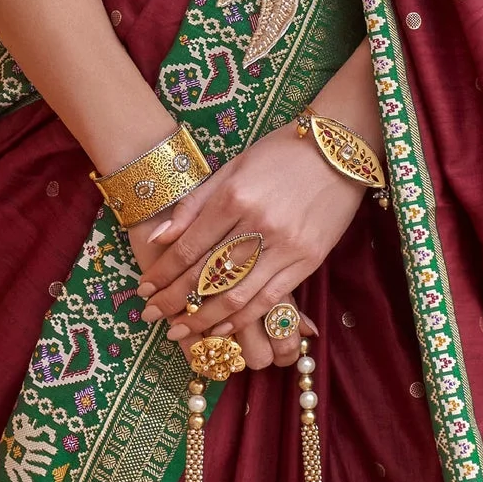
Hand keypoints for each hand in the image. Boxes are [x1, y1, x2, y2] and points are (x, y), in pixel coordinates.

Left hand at [131, 124, 360, 366]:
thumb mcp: (232, 168)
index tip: (143, 291)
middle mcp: (257, 225)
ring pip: (234, 296)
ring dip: (202, 319)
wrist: (339, 149)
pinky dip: (241, 318)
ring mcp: (284, 247)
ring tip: (180, 331)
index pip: (188, 248)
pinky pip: (267, 299)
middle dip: (173, 301)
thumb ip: (195, 205)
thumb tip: (159, 239)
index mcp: (234, 197)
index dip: (162, 274)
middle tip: (152, 316)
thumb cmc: (280, 154)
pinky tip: (221, 328)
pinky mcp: (306, 261)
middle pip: (205, 276)